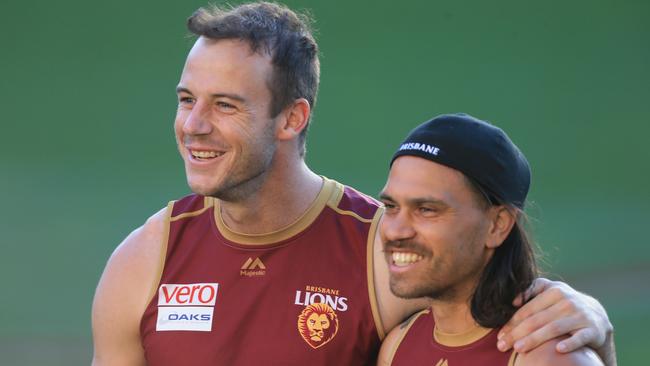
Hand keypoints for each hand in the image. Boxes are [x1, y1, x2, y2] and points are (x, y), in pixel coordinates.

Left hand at [497, 278, 613, 360]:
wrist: (597, 316)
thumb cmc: (564, 304)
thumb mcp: (550, 291)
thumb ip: (531, 290)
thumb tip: (512, 301)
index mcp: (553, 290)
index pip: (528, 309)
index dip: (512, 322)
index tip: (500, 334)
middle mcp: (567, 301)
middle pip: (537, 319)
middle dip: (517, 333)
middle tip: (502, 345)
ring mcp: (580, 315)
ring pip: (554, 328)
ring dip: (535, 339)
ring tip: (519, 349)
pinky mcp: (593, 330)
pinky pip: (580, 338)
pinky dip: (570, 343)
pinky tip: (558, 349)